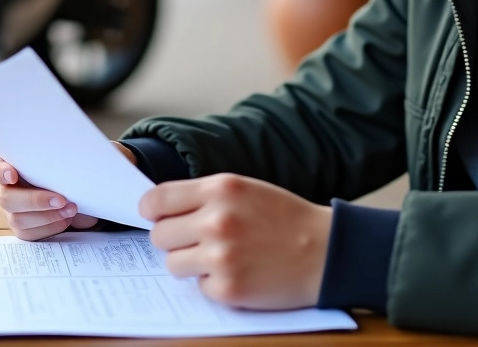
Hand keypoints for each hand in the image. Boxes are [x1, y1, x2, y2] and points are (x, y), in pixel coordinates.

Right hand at [0, 142, 137, 239]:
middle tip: (61, 199)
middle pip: (6, 198)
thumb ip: (74, 156)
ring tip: (71, 210)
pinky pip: (30, 234)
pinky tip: (66, 219)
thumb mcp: (72, 156)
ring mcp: (12, 211)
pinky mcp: (23, 228)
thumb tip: (87, 168)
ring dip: (47, 216)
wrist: (76, 187)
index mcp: (9, 165)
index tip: (13, 174)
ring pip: (18, 219)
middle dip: (35, 201)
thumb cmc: (68, 166)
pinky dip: (50, 227)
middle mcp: (6, 189)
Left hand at [140, 174, 332, 309]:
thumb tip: (157, 208)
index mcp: (220, 189)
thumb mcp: (244, 189)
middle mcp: (216, 221)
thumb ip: (203, 196)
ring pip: (172, 264)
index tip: (157, 216)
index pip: (157, 199)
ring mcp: (221, 257)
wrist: (325, 251)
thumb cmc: (284, 218)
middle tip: (198, 241)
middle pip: (159, 235)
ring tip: (220, 257)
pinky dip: (214, 283)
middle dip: (174, 240)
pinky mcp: (229, 289)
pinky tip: (239, 272)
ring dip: (190, 264)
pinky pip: (199, 287)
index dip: (152, 210)